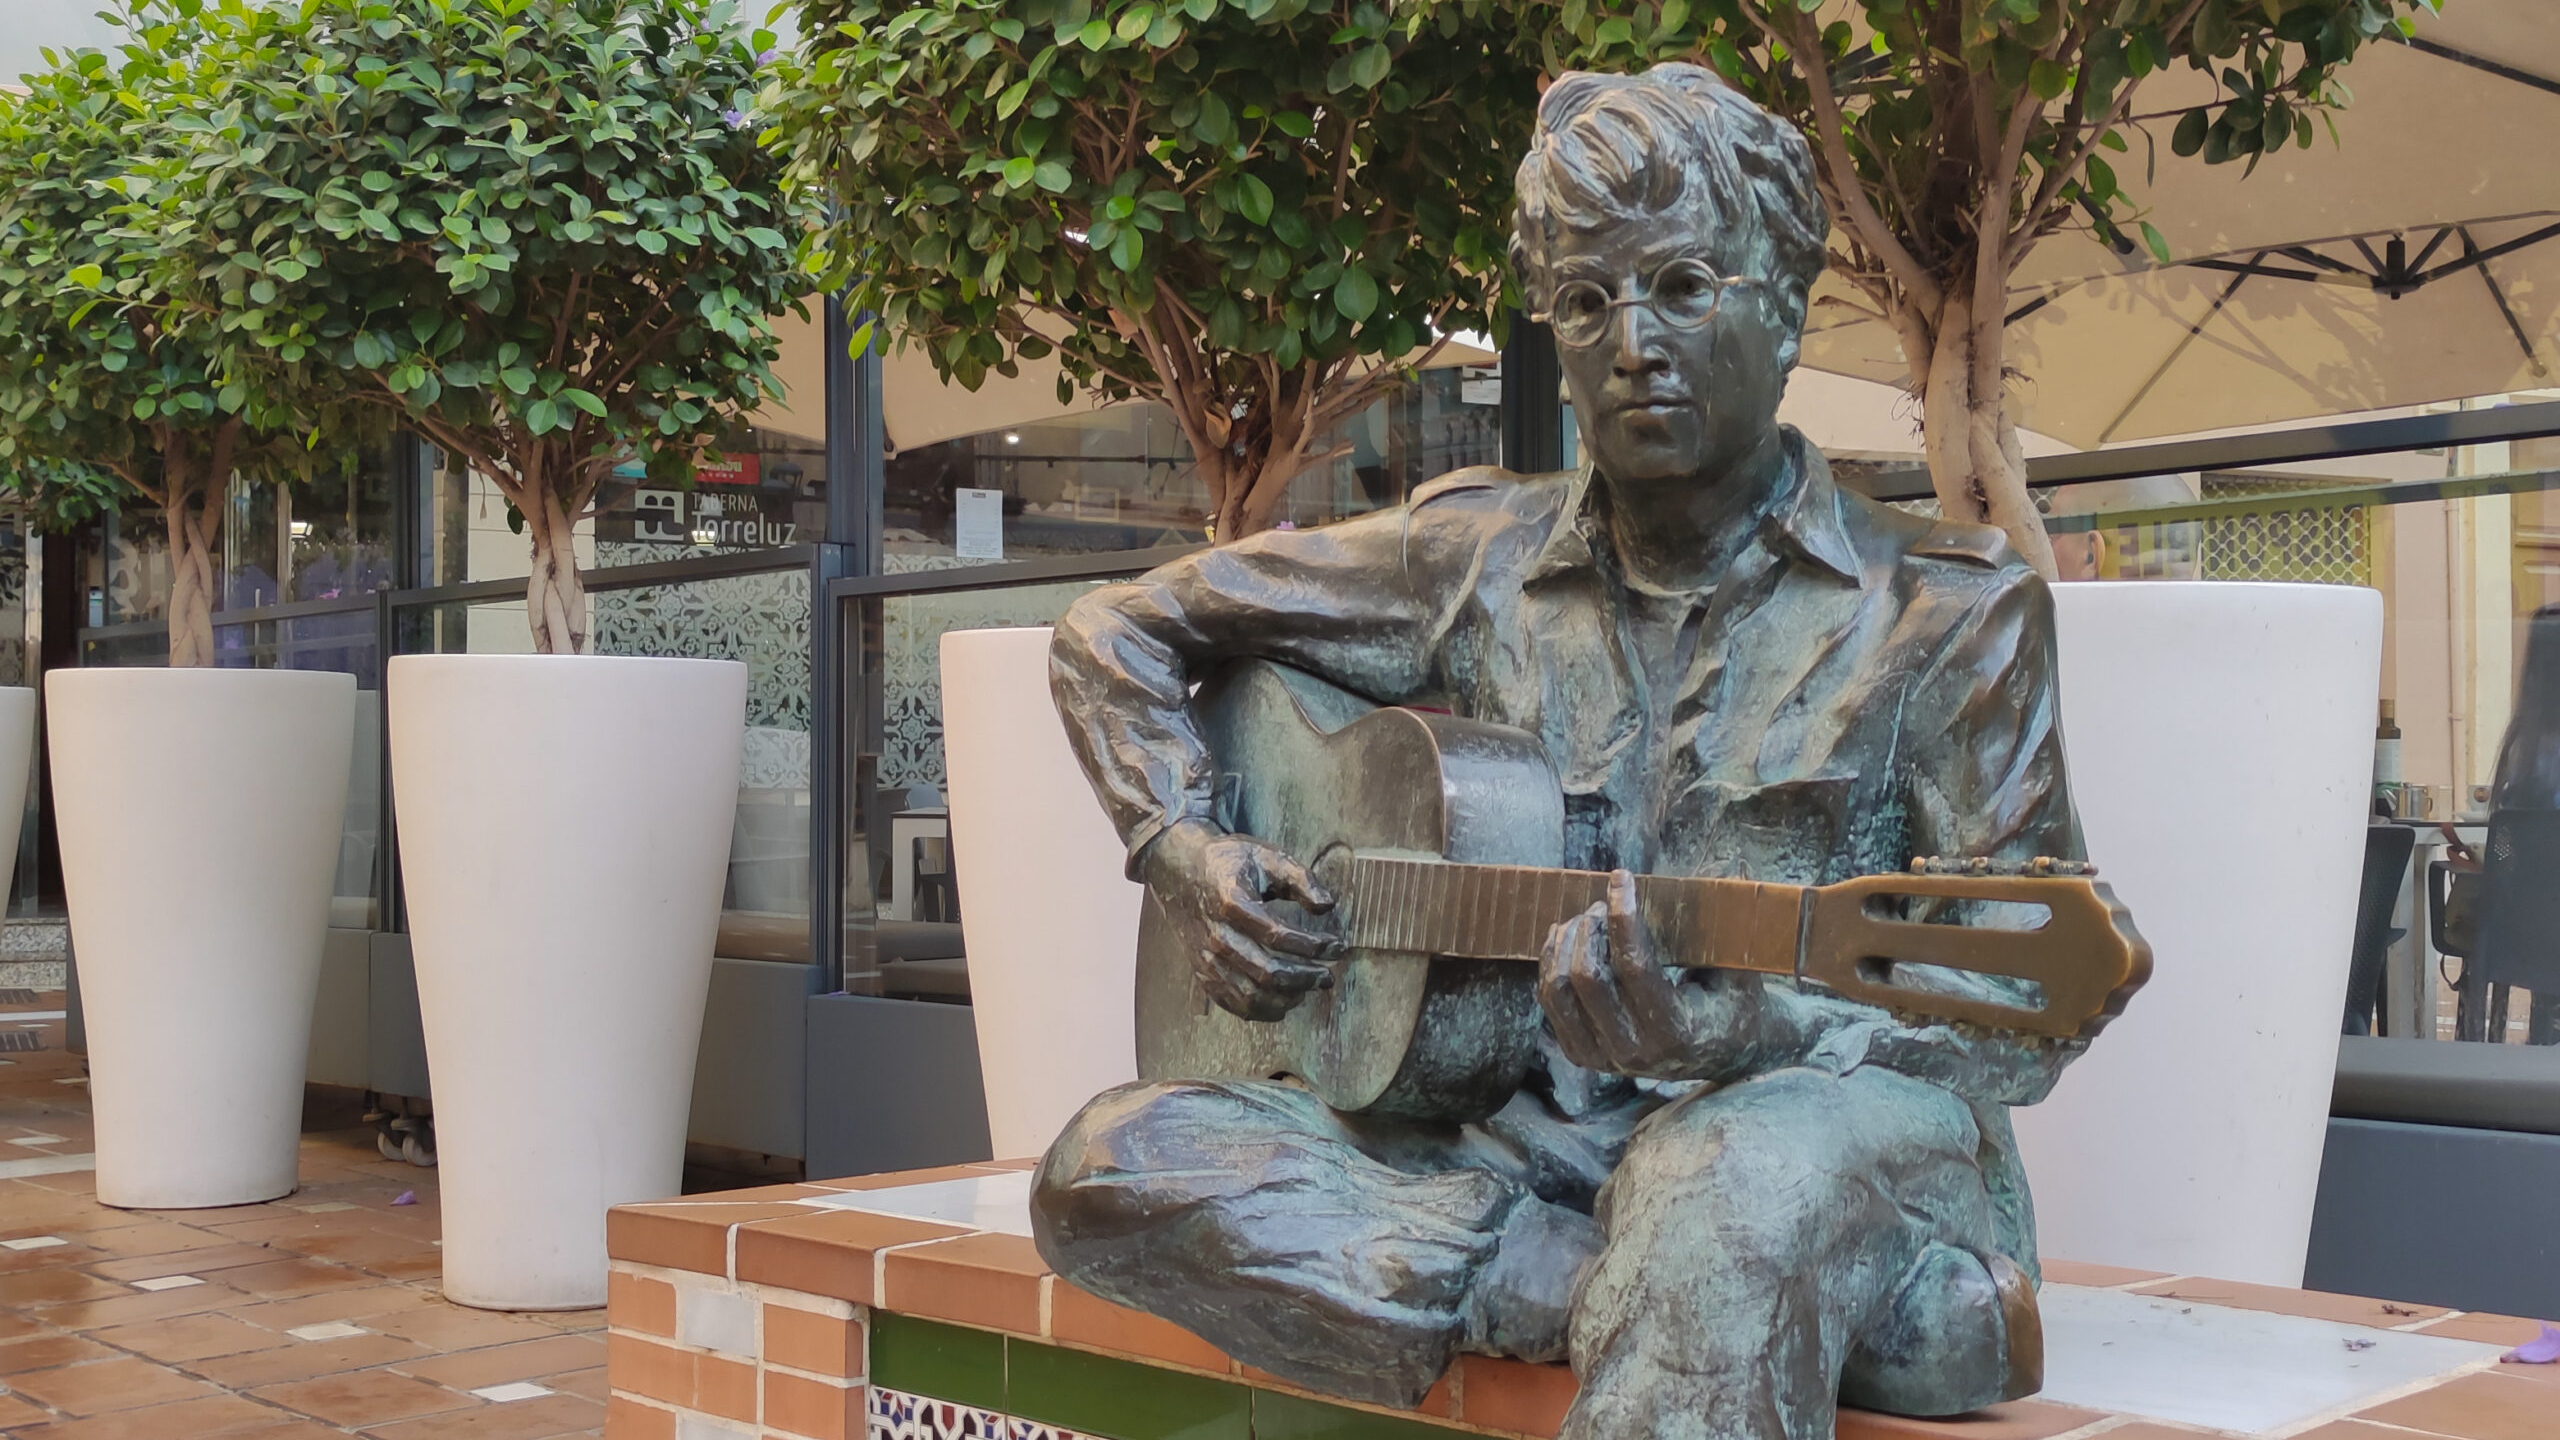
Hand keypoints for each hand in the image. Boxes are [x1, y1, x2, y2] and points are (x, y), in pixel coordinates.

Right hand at [1142, 819, 1341, 1020]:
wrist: (1178, 870)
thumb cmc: (1227, 862)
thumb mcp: (1266, 856)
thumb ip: (1301, 879)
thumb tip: (1327, 906)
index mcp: (1232, 903)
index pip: (1279, 936)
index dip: (1314, 946)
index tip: (1337, 946)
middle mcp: (1215, 936)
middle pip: (1267, 972)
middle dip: (1305, 978)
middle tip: (1327, 976)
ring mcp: (1206, 958)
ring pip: (1250, 995)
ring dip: (1286, 998)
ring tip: (1308, 989)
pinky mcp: (1202, 972)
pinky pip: (1231, 1003)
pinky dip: (1261, 1010)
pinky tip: (1283, 1002)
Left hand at [1538, 869, 1757, 1079]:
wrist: (1723, 1055)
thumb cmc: (1734, 1004)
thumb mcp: (1741, 970)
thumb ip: (1730, 926)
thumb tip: (1733, 868)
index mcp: (1676, 1032)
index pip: (1635, 966)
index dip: (1624, 916)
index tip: (1622, 878)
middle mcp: (1634, 1052)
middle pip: (1588, 977)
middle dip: (1591, 928)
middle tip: (1604, 905)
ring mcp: (1603, 1059)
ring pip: (1558, 991)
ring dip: (1566, 943)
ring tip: (1585, 918)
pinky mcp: (1583, 1055)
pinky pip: (1549, 1002)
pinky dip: (1552, 963)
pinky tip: (1565, 936)